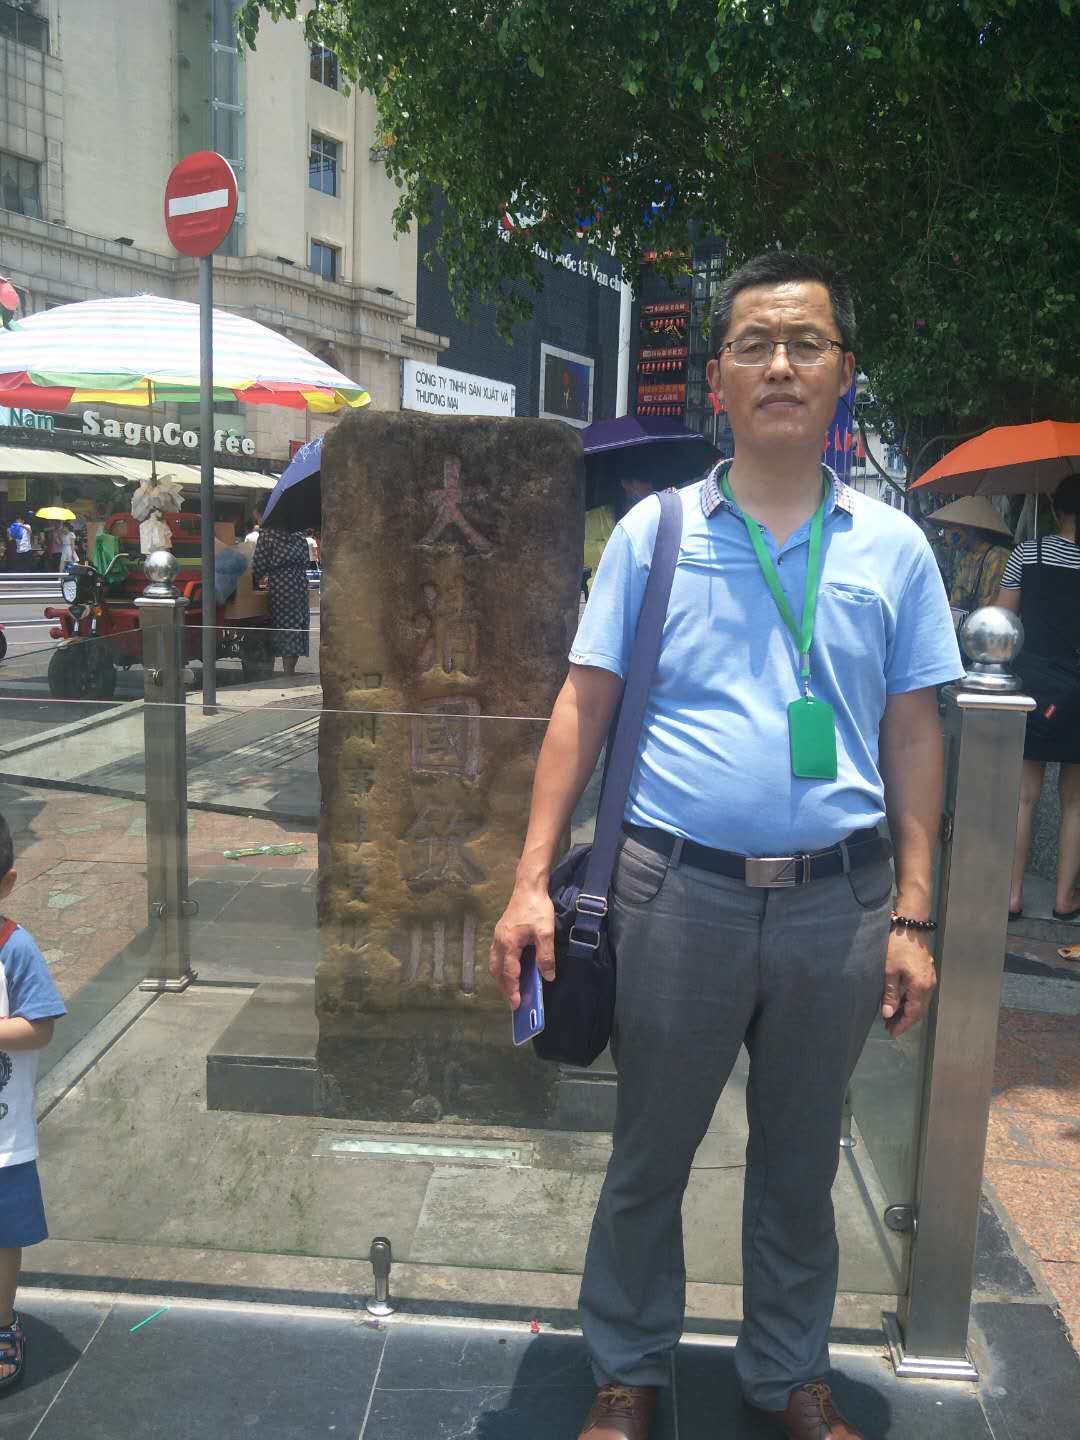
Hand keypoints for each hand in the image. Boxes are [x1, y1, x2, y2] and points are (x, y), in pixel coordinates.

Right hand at [489, 882, 555, 1010]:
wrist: (528, 887)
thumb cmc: (537, 909)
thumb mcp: (546, 933)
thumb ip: (546, 956)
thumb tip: (548, 977)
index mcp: (509, 943)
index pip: (509, 972)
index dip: (513, 989)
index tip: (517, 1003)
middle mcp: (499, 942)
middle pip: (497, 971)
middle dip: (505, 988)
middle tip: (514, 1001)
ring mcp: (498, 937)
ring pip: (495, 964)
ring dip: (501, 978)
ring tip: (511, 989)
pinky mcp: (501, 932)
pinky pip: (496, 956)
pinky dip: (501, 967)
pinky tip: (509, 969)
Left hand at [881, 925, 936, 1037]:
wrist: (911, 926)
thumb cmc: (898, 946)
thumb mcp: (889, 971)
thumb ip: (890, 994)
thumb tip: (889, 1014)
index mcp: (921, 987)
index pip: (913, 1013)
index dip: (902, 1025)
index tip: (891, 1032)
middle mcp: (929, 985)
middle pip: (919, 1011)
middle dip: (905, 1020)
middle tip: (889, 1027)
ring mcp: (930, 979)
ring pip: (921, 1002)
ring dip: (908, 1011)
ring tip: (892, 1016)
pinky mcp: (927, 973)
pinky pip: (921, 994)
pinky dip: (911, 1001)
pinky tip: (900, 1001)